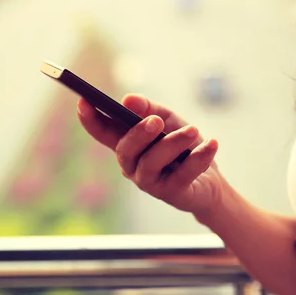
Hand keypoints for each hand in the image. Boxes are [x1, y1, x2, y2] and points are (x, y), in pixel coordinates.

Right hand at [77, 94, 222, 215]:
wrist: (209, 181)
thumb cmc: (183, 147)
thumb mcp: (168, 121)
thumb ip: (149, 109)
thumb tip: (129, 100)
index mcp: (127, 146)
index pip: (103, 133)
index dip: (91, 120)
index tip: (83, 102)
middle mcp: (132, 166)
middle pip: (124, 150)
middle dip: (138, 134)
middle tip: (156, 120)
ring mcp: (150, 182)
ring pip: (152, 162)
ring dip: (172, 144)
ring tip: (192, 131)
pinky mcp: (172, 194)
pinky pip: (182, 175)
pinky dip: (199, 158)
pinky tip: (212, 144)